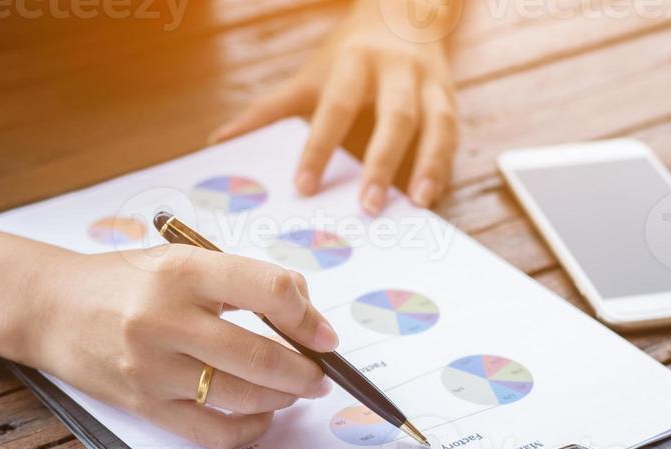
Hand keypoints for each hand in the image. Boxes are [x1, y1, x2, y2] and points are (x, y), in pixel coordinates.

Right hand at [30, 246, 337, 448]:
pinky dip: (249, 429)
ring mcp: (153, 368)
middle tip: (320, 374)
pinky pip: (213, 432)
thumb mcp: (179, 260)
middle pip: (260, 355)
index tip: (323, 333)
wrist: (52, 308)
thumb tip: (305, 316)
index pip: (266, 292)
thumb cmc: (125, 282)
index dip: (308, 317)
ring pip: (241, 397)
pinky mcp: (144, 405)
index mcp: (182, 270)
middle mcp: (165, 319)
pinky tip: (261, 417)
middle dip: (305, 371)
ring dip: (283, 399)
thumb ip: (239, 281)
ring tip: (295, 391)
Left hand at [211, 0, 458, 213]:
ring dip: (428, 165)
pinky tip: (430, 198)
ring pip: (436, 125)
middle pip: (395, 116)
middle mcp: (397, 71)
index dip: (319, 147)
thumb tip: (219, 141)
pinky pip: (451, 137)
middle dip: (382, 161)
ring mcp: (430, 84)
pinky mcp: (450, 100)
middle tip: (367, 207)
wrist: (402, 15)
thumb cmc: (346, 58)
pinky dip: (442, 168)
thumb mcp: (308, 78)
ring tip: (417, 204)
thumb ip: (268, 111)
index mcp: (354, 63)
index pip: (336, 107)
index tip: (303, 187)